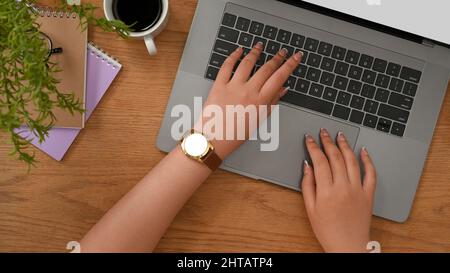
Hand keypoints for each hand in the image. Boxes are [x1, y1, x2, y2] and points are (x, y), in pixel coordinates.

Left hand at [195, 43, 302, 158]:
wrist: (214, 139)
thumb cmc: (235, 134)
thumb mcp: (259, 120)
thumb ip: (272, 102)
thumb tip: (283, 89)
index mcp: (260, 101)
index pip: (280, 77)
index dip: (290, 65)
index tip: (296, 56)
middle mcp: (248, 91)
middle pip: (266, 68)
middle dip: (277, 57)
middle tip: (283, 51)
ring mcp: (233, 87)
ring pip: (247, 63)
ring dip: (256, 52)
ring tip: (260, 46)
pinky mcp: (219, 85)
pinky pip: (227, 66)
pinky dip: (233, 56)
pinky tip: (239, 50)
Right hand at [301, 128, 376, 252]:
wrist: (348, 246)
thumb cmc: (327, 230)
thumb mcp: (310, 209)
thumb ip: (307, 185)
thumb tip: (307, 166)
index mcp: (326, 191)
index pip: (319, 161)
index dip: (313, 147)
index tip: (309, 139)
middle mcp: (343, 187)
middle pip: (335, 157)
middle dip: (327, 141)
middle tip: (323, 132)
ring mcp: (358, 189)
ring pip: (352, 160)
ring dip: (345, 145)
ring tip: (340, 135)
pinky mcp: (369, 194)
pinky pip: (371, 173)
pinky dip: (368, 160)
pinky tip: (363, 150)